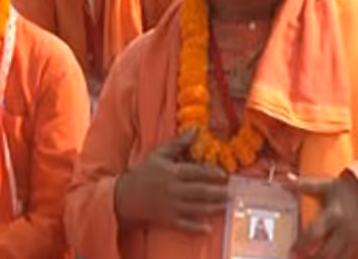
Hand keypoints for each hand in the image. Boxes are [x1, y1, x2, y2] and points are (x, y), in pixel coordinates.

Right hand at [113, 129, 228, 232]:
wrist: (125, 196)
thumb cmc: (144, 173)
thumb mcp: (160, 154)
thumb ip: (179, 143)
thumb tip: (196, 129)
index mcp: (172, 173)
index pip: (196, 172)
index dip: (212, 173)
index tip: (225, 174)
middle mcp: (173, 190)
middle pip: (200, 191)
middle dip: (218, 192)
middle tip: (232, 192)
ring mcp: (171, 206)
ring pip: (196, 208)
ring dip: (213, 208)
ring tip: (226, 205)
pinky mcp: (168, 219)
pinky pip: (185, 225)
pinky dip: (197, 227)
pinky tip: (208, 228)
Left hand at [290, 174, 357, 258]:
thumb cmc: (347, 190)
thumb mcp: (326, 185)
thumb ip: (303, 186)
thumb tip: (283, 183)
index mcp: (334, 214)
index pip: (314, 234)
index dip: (301, 245)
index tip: (291, 251)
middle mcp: (346, 230)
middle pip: (326, 254)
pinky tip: (331, 258)